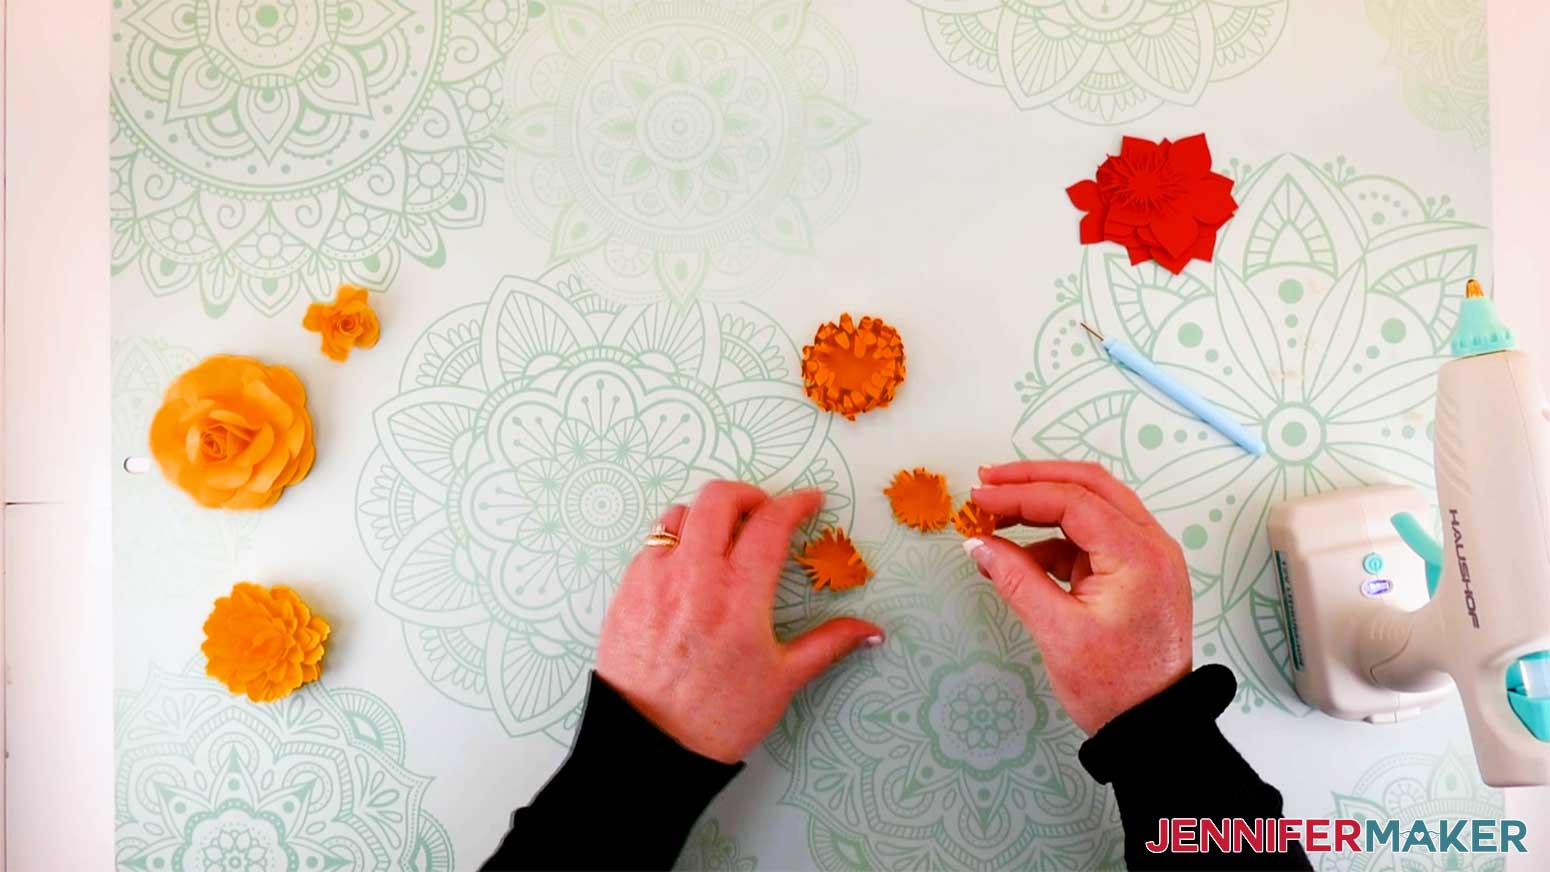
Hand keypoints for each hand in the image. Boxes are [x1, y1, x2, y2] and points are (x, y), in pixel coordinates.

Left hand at [596, 481, 884, 763]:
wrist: (648, 746)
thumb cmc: (718, 717)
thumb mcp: (781, 680)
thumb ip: (827, 644)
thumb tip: (871, 631)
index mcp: (739, 594)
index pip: (771, 522)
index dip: (796, 503)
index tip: (809, 501)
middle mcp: (695, 575)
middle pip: (720, 498)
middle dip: (749, 494)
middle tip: (765, 512)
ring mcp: (655, 578)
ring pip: (680, 515)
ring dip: (708, 517)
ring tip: (724, 540)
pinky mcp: (627, 590)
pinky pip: (652, 546)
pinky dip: (676, 544)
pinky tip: (689, 571)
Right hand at [964, 461, 1191, 734]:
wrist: (1152, 725)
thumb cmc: (1114, 686)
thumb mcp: (1056, 631)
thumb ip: (1015, 578)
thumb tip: (978, 544)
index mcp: (1138, 555)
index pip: (1073, 501)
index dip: (1019, 494)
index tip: (979, 498)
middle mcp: (1151, 545)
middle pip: (1088, 486)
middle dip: (1033, 480)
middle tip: (987, 481)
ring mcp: (1147, 556)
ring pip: (1092, 506)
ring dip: (1043, 505)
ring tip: (995, 517)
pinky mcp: (1135, 572)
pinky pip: (1092, 538)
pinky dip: (1054, 538)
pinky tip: (1018, 555)